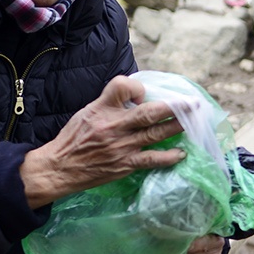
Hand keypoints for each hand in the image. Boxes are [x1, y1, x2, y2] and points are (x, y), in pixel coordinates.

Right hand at [21, 76, 183, 207]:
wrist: (60, 167)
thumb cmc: (74, 138)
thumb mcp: (88, 112)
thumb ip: (111, 103)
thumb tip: (137, 96)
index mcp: (102, 108)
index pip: (123, 86)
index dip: (137, 87)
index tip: (143, 94)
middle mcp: (114, 125)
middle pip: (149, 112)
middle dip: (174, 107)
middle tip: (193, 103)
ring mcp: (121, 146)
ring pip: (155, 134)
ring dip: (177, 127)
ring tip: (193, 121)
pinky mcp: (125, 164)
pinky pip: (151, 159)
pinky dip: (168, 157)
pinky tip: (181, 153)